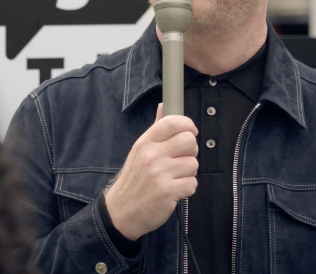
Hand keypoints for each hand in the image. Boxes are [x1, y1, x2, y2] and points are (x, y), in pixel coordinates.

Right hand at [104, 103, 197, 240]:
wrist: (121, 211)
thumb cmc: (134, 180)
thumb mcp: (139, 151)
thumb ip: (155, 129)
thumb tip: (164, 105)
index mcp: (145, 143)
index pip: (172, 122)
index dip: (187, 125)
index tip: (190, 132)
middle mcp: (152, 156)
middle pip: (189, 141)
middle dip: (190, 151)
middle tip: (180, 160)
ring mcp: (160, 174)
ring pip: (193, 164)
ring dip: (188, 173)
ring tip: (174, 178)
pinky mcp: (168, 192)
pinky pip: (193, 184)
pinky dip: (187, 189)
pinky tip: (174, 191)